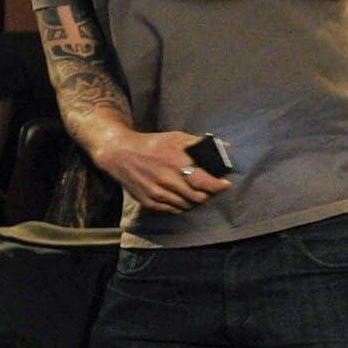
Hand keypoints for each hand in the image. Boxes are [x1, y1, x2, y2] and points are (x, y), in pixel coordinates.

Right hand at [90, 128, 230, 213]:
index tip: (225, 184)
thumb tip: (226, 147)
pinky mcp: (150, 202)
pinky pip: (173, 210)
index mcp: (177, 162)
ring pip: (187, 205)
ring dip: (195, 201)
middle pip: (199, 197)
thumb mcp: (177, 137)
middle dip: (208, 194)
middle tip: (210, 189)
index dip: (219, 186)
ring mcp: (158, 193)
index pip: (206, 182)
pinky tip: (182, 197)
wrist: (121, 153)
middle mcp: (168, 180)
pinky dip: (182, 206)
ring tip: (196, 192)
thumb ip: (202, 144)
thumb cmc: (153, 144)